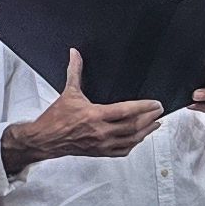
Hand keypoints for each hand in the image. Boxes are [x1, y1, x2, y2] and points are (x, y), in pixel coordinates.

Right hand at [6, 51, 162, 166]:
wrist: (45, 139)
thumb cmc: (56, 118)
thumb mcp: (68, 92)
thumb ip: (75, 71)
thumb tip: (75, 53)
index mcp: (94, 115)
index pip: (125, 110)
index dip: (144, 107)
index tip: (155, 103)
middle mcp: (100, 131)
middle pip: (133, 126)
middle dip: (150, 118)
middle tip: (160, 111)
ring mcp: (101, 144)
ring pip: (131, 140)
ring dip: (146, 131)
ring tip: (156, 123)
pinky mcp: (100, 152)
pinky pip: (122, 150)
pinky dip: (134, 144)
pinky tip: (140, 138)